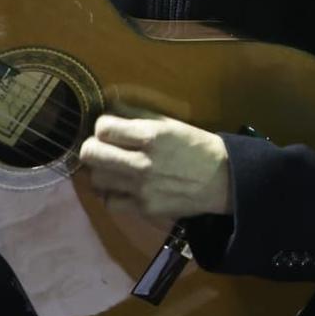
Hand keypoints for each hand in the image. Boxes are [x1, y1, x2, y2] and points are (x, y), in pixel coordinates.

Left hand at [80, 113, 234, 219]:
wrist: (224, 180)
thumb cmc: (197, 146)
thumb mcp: (170, 123)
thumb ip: (137, 115)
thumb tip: (109, 106)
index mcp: (151, 136)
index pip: (102, 128)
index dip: (102, 126)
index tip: (111, 129)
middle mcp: (142, 163)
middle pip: (90, 154)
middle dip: (93, 148)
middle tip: (104, 149)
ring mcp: (141, 189)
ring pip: (96, 179)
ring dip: (102, 171)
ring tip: (114, 168)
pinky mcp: (144, 209)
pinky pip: (110, 202)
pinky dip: (112, 194)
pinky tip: (123, 188)